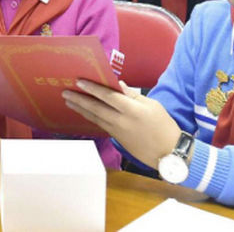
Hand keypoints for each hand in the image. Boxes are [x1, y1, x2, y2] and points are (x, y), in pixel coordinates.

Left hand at [62, 80, 181, 168]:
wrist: (168, 153)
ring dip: (80, 109)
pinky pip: (100, 124)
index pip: (108, 96)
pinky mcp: (116, 138)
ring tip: (68, 101)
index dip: (93, 88)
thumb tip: (117, 85)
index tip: (79, 81)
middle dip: (80, 99)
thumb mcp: (152, 105)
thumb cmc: (163, 125)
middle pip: (96, 108)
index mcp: (132, 110)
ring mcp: (117, 131)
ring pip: (95, 117)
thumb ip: (132, 95)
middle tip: (65, 92)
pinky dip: (90, 117)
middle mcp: (121, 121)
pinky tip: (83, 112)